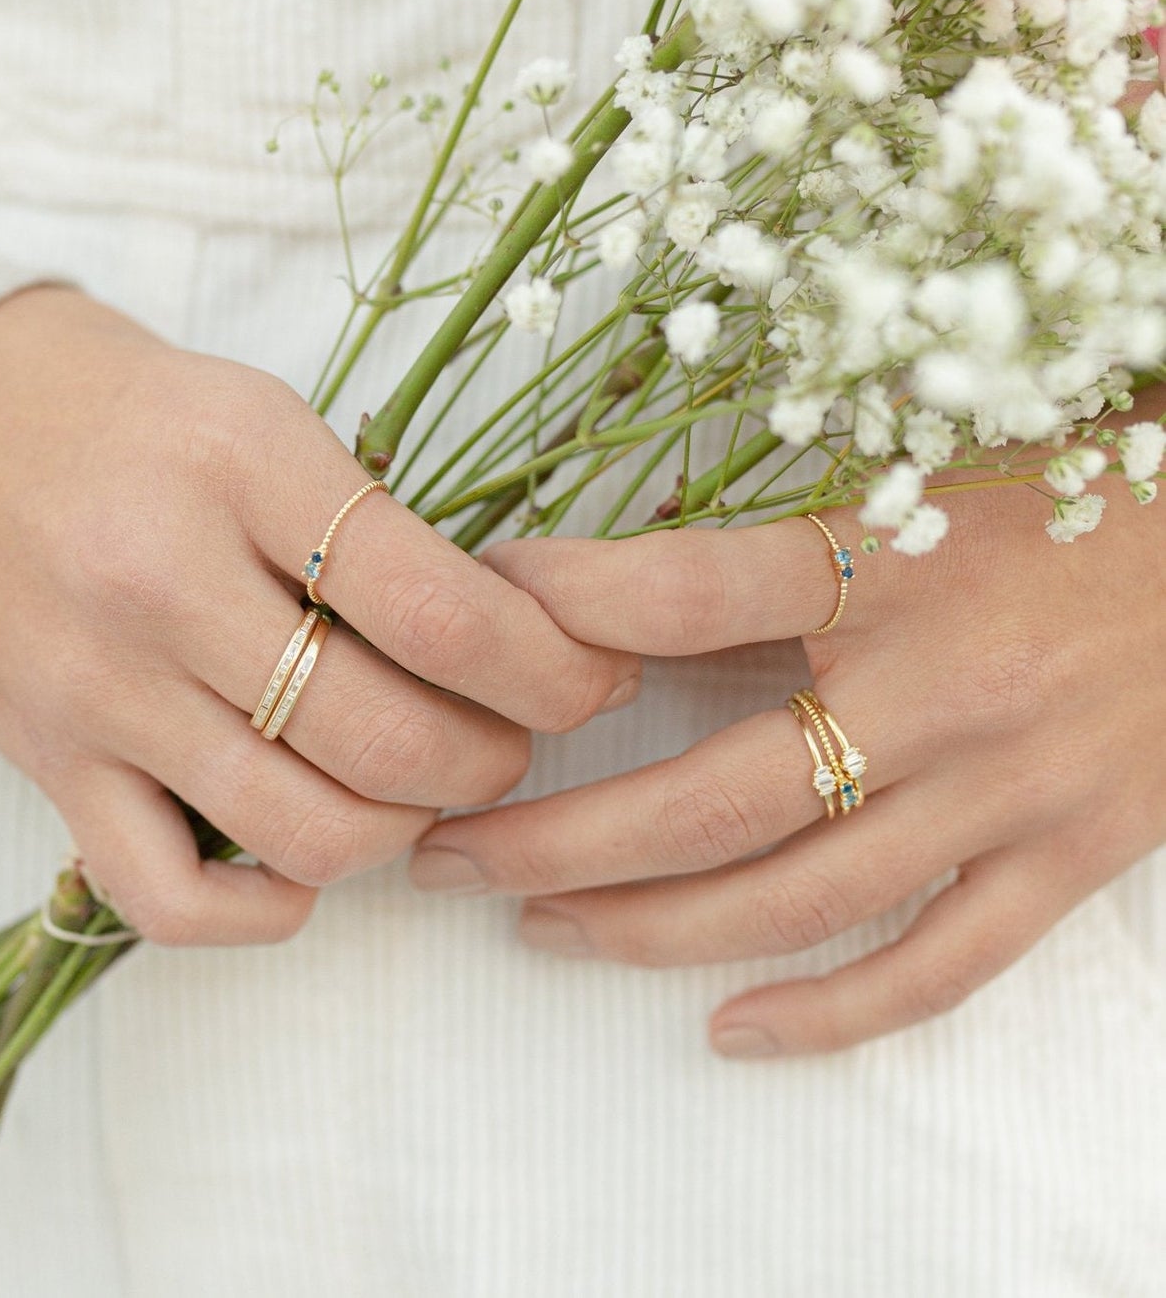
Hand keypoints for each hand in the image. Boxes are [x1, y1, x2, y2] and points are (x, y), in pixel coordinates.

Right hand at [0, 288, 637, 945]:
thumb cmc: (134, 414)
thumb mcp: (268, 415)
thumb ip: (376, 528)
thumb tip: (513, 640)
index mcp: (243, 468)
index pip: (442, 612)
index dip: (553, 669)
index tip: (594, 676)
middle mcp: (165, 586)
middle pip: (390, 742)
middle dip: (497, 762)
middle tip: (514, 736)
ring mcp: (101, 691)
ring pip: (302, 833)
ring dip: (406, 832)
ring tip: (425, 787)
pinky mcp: (50, 765)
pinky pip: (169, 899)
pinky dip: (268, 911)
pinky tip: (309, 863)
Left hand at [407, 394, 1165, 1055]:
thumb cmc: (1064, 491)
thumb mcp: (911, 485)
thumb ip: (769, 551)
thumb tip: (604, 590)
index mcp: (898, 561)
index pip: (695, 590)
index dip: (567, 609)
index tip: (469, 630)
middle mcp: (948, 686)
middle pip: (715, 795)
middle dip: (557, 839)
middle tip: (445, 856)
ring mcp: (1014, 789)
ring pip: (800, 898)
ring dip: (649, 928)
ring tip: (538, 927)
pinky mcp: (1072, 859)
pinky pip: (940, 967)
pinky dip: (830, 1015)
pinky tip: (728, 1030)